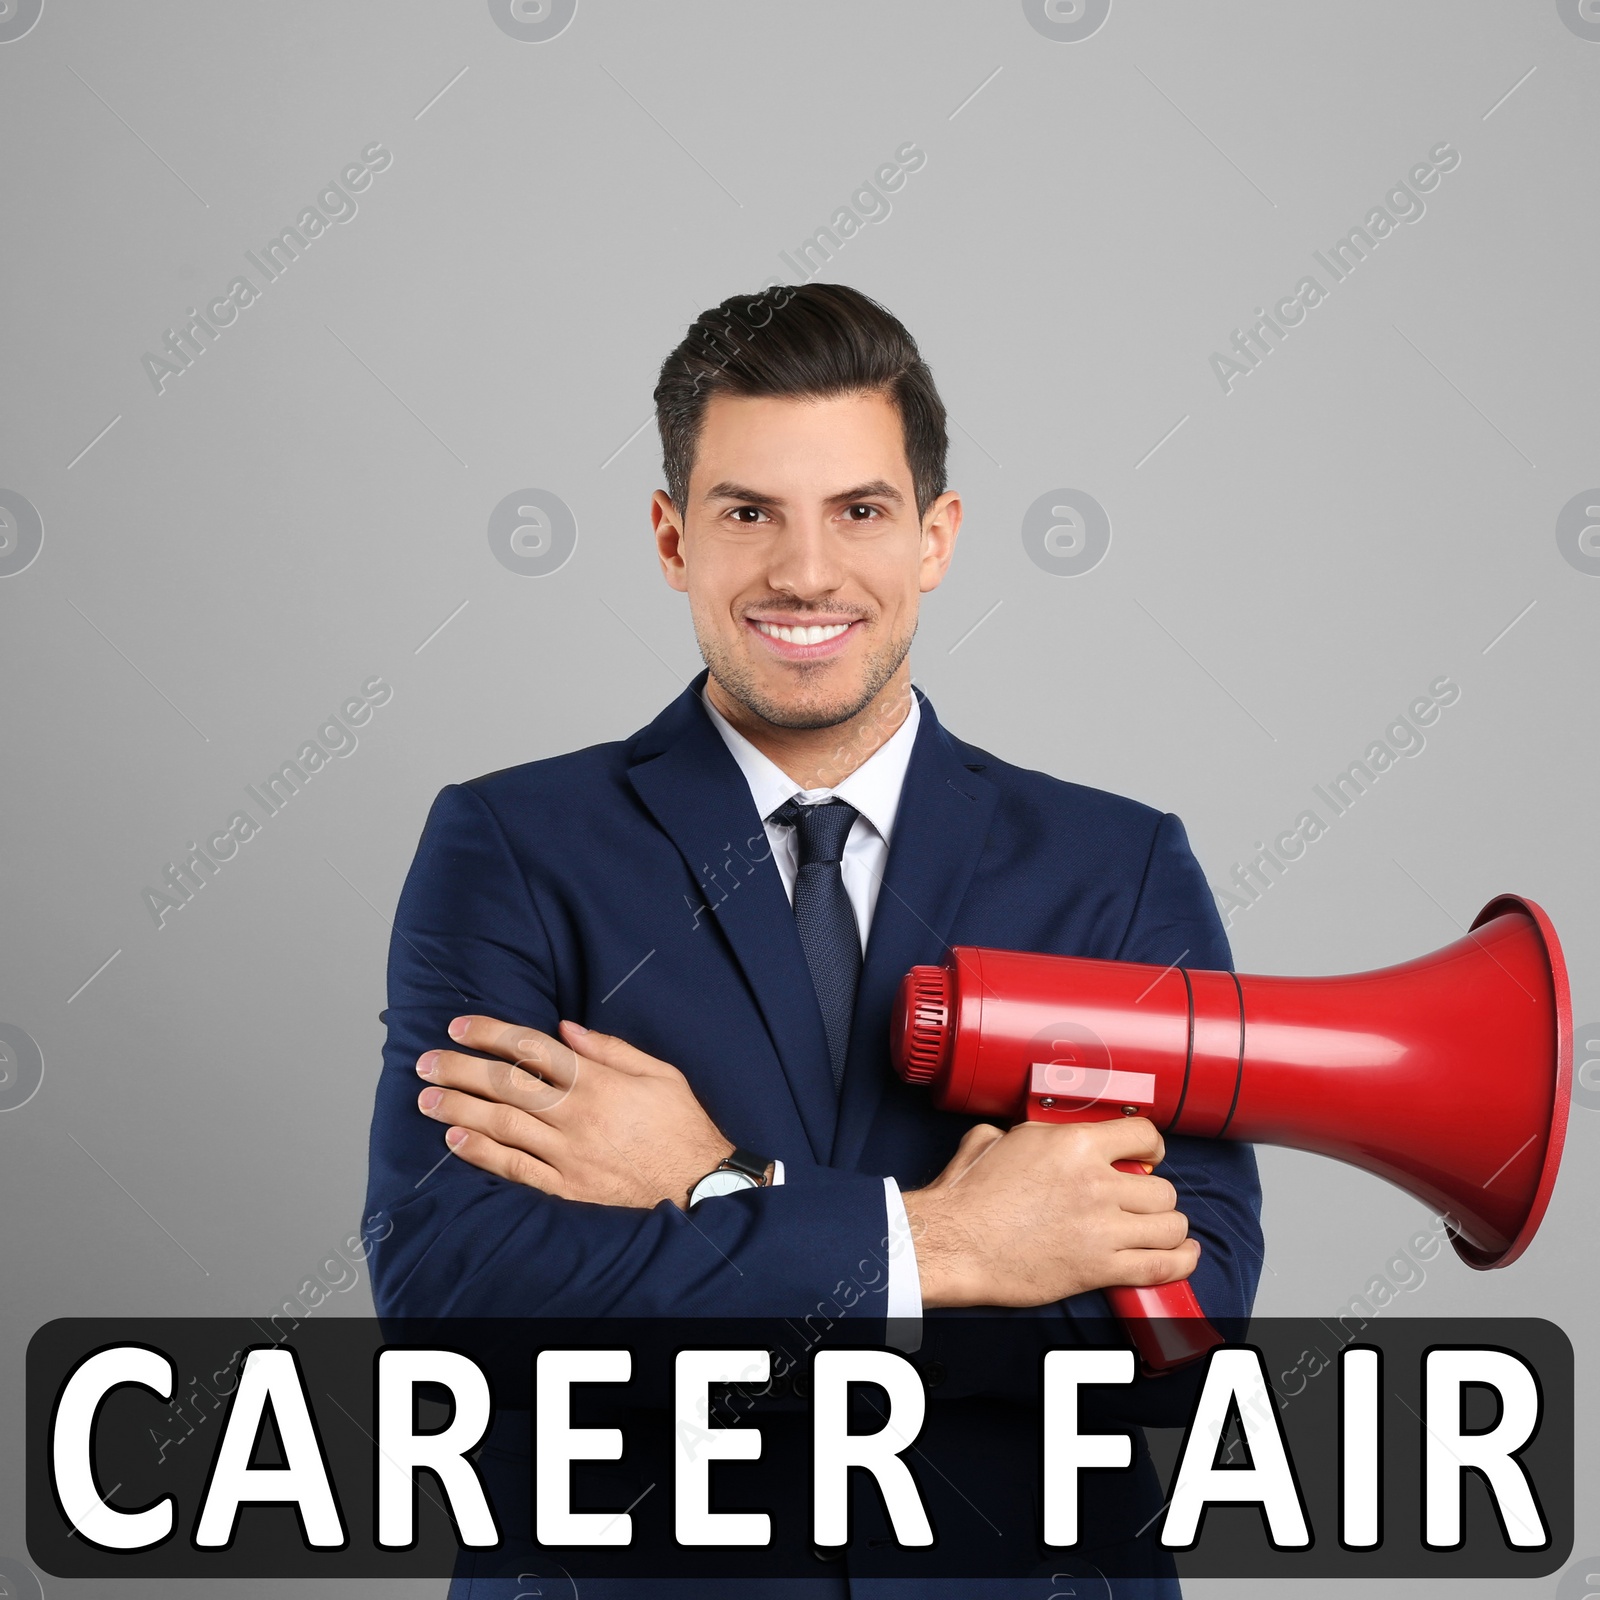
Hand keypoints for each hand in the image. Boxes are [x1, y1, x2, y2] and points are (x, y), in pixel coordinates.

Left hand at [416, 1016, 734, 1207]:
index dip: (491, 1033)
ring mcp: (570, 1155)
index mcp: (600, 1082)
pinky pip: (516, 1170)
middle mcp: (578, 1116)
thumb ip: (611, 1049)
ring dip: (459, 1109)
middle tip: (426, 1061)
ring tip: (427, 1098)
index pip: (533, 1049)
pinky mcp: (568, 1188)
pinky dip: (482, 1155)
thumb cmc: (682, 1126)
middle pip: (506, 1085)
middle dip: (460, 1069)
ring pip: (502, 1126)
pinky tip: (455, 1142)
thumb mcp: (660, 1073)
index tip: (460, 1026)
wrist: (700, 1185)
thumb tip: (565, 1029)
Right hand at [901, 1118, 1198, 1308]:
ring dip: (1167, 1228)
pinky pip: (1161, 1266)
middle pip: (1163, 1188)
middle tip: (1140, 1201)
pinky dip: (1180, 1262)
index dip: (1152, 1146)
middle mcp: (1096, 1184)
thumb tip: (1036, 1134)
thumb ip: (1028, 1132)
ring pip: (1171, 1226)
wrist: (953, 1243)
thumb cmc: (967, 1196)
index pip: (1144, 1134)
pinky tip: (1181, 1256)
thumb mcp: (995, 1139)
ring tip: (1156, 1230)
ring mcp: (1101, 1229)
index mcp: (1073, 1144)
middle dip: (1155, 1195)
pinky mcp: (1098, 1268)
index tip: (1148, 1155)